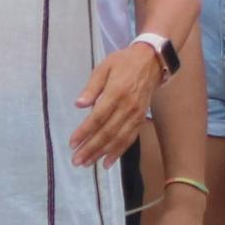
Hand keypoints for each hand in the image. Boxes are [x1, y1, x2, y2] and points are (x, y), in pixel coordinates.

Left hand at [68, 45, 160, 167]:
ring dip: (102, 153)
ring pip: (118, 139)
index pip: (98, 117)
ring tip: (88, 163)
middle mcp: (128, 107)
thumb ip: (91, 87)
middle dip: (91, 148)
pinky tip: (108, 162)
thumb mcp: (104, 67)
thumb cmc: (124, 62)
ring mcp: (136, 115)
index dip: (84, 132)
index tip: (72, 143)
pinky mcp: (141, 119)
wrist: (152, 61)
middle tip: (76, 160)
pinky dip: (119, 152)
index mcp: (116, 92)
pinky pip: (130, 139)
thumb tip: (79, 104)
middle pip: (107, 132)